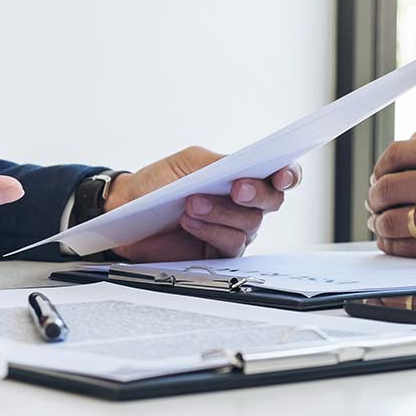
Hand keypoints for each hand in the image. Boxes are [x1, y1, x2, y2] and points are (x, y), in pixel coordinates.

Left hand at [103, 147, 301, 261]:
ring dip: (221, 212)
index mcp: (242, 176)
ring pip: (249, 224)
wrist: (127, 211)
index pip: (279, 175)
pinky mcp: (219, 253)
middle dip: (257, 193)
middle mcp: (244, 204)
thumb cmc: (158, 183)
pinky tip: (189, 221)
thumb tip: (245, 165)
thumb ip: (221, 163)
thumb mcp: (190, 163)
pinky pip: (230, 245)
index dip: (288, 175)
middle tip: (236, 188)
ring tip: (191, 204)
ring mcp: (233, 229)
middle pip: (272, 201)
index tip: (281, 175)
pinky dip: (210, 231)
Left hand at [365, 130, 415, 260]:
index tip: (380, 176)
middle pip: (389, 188)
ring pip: (397, 221)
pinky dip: (395, 247)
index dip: (380, 167)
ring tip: (381, 224)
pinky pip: (414, 249)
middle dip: (375, 197)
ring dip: (381, 224)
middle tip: (374, 203)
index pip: (397, 154)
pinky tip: (394, 244)